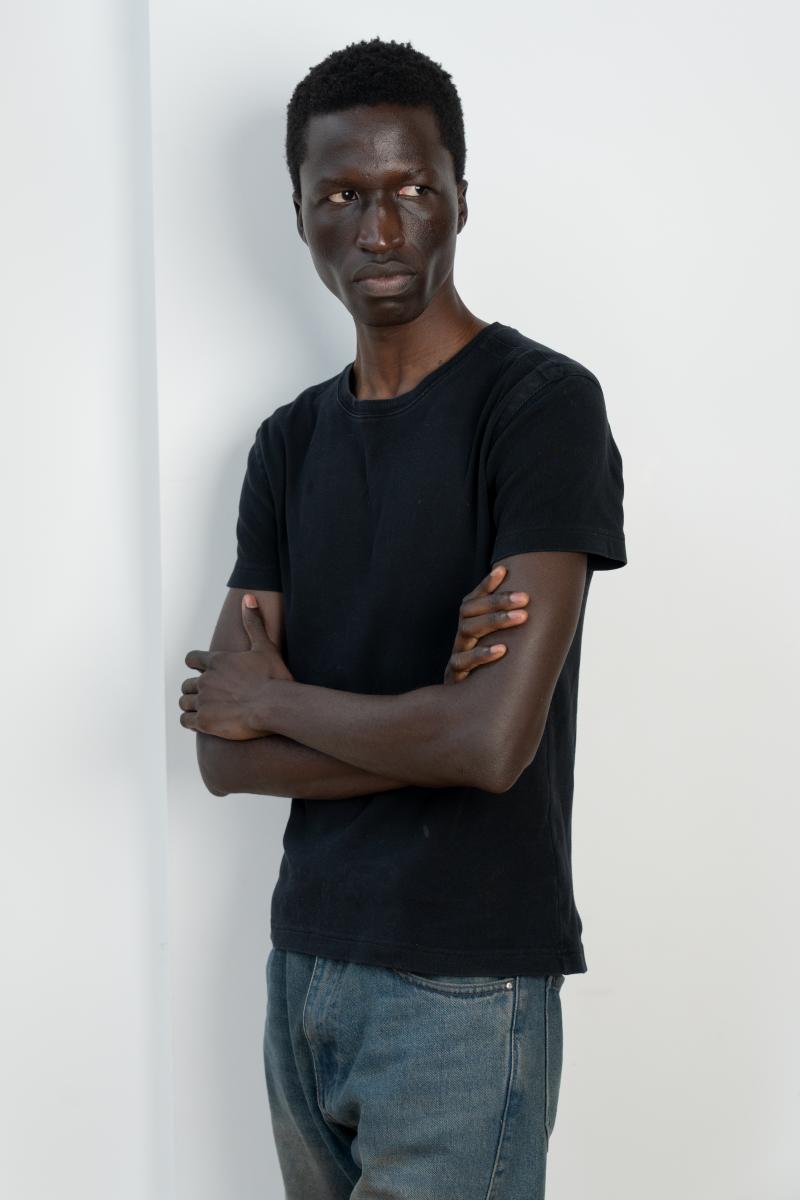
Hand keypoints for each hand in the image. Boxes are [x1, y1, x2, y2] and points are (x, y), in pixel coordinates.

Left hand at [179, 594, 292, 738]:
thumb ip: (253, 622)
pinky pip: (185, 721)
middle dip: (194, 689)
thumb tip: (248, 597)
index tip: (200, 671)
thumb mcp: (264, 647)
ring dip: (191, 705)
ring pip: (184, 702)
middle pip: (187, 684)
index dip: (195, 665)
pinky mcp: (204, 722)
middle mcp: (205, 680)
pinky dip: (190, 721)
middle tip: (208, 696)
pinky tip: (202, 723)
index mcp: (216, 661)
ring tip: (204, 710)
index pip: (191, 660)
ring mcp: (203, 701)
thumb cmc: (273, 677)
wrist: (275, 706)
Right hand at [443, 564, 529, 684]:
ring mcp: (457, 654)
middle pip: (470, 610)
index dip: (486, 585)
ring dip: (495, 620)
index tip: (503, 570)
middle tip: (525, 598)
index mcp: (469, 626)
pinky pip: (462, 662)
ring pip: (468, 630)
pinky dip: (482, 654)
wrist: (467, 706)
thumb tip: (535, 605)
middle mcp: (461, 637)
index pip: (473, 599)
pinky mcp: (455, 676)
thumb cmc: (489, 672)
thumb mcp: (497, 648)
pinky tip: (502, 649)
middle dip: (498, 601)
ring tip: (521, 617)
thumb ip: (509, 629)